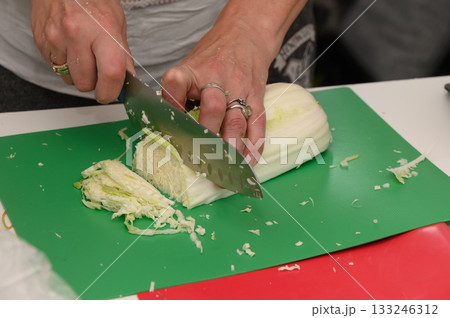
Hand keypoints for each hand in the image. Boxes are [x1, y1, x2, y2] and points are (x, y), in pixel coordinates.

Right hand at [30, 0, 134, 102]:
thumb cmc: (93, 1)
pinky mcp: (42, 42)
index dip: (111, 91)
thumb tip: (129, 83)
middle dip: (93, 83)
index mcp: (102, 30)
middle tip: (97, 68)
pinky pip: (55, 68)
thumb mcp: (117, 24)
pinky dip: (64, 64)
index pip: (110, 73)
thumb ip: (123, 57)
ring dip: (78, 74)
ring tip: (82, 53)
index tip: (111, 94)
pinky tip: (69, 47)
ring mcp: (56, 38)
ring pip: (69, 79)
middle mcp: (77, 33)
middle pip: (85, 83)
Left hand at [161, 18, 268, 165]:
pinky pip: (258, 123)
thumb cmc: (211, 58)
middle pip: (212, 108)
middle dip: (206, 137)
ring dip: (230, 148)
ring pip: (236, 121)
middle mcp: (216, 79)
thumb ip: (178, 95)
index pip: (176, 82)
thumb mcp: (189, 67)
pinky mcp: (256, 96)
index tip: (169, 123)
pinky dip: (254, 145)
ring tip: (224, 170)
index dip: (171, 102)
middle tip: (200, 160)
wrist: (244, 35)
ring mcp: (239, 89)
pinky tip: (248, 161)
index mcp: (192, 71)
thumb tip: (166, 129)